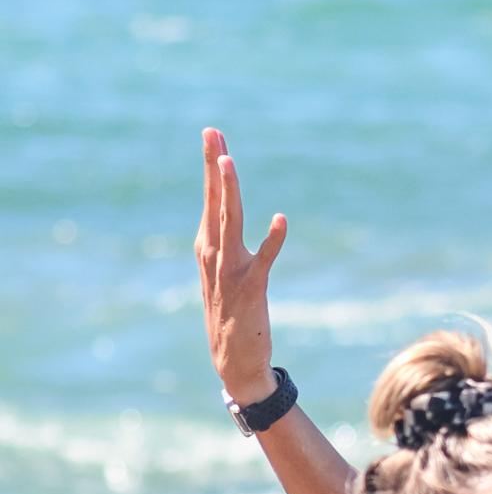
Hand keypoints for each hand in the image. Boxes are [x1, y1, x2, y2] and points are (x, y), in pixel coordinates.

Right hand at [194, 127, 287, 404]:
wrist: (234, 361)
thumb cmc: (231, 312)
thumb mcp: (224, 269)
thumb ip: (224, 238)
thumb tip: (224, 208)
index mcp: (208, 246)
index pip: (211, 198)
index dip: (212, 165)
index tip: (213, 134)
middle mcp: (214, 254)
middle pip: (215, 201)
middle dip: (214, 165)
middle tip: (213, 133)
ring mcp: (230, 270)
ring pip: (230, 222)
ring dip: (229, 192)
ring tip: (229, 162)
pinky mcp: (251, 288)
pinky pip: (264, 260)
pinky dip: (273, 240)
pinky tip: (281, 219)